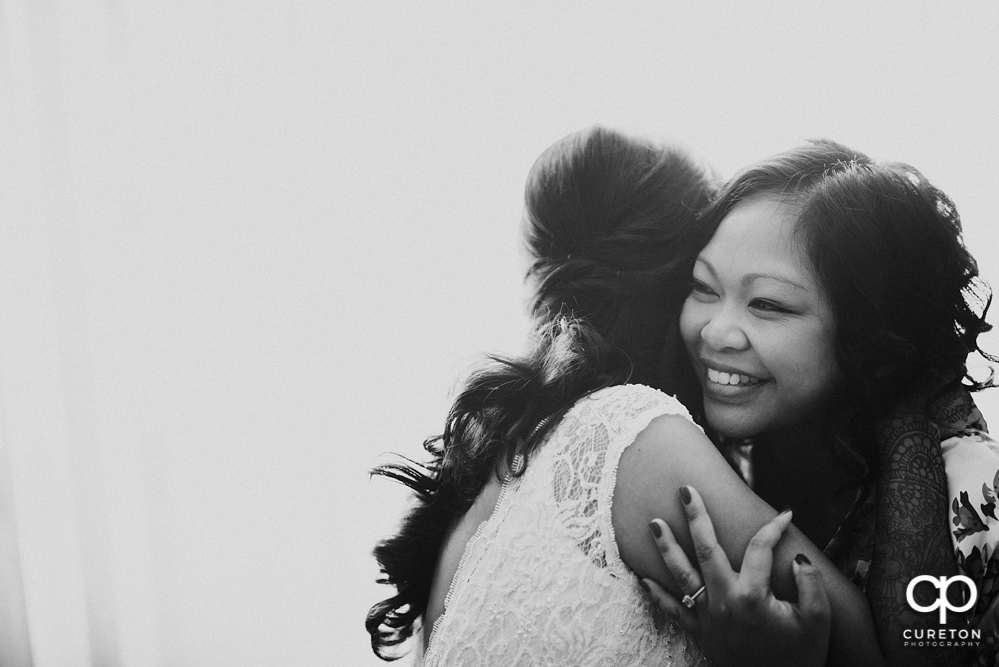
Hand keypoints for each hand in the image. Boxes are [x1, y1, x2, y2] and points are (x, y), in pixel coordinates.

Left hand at [642, 486, 830, 666]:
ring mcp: (708, 617)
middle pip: (705, 549)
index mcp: (752, 595)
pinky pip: (673, 611)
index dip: (773, 529)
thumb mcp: (818, 622)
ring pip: (682, 575)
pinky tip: (643, 578)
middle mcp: (724, 601)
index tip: (784, 515)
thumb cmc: (799, 657)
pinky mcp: (700, 633)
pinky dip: (657, 595)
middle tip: (684, 490)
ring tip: (653, 523)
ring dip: (667, 547)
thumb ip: (810, 585)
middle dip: (695, 517)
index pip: (759, 549)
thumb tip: (797, 558)